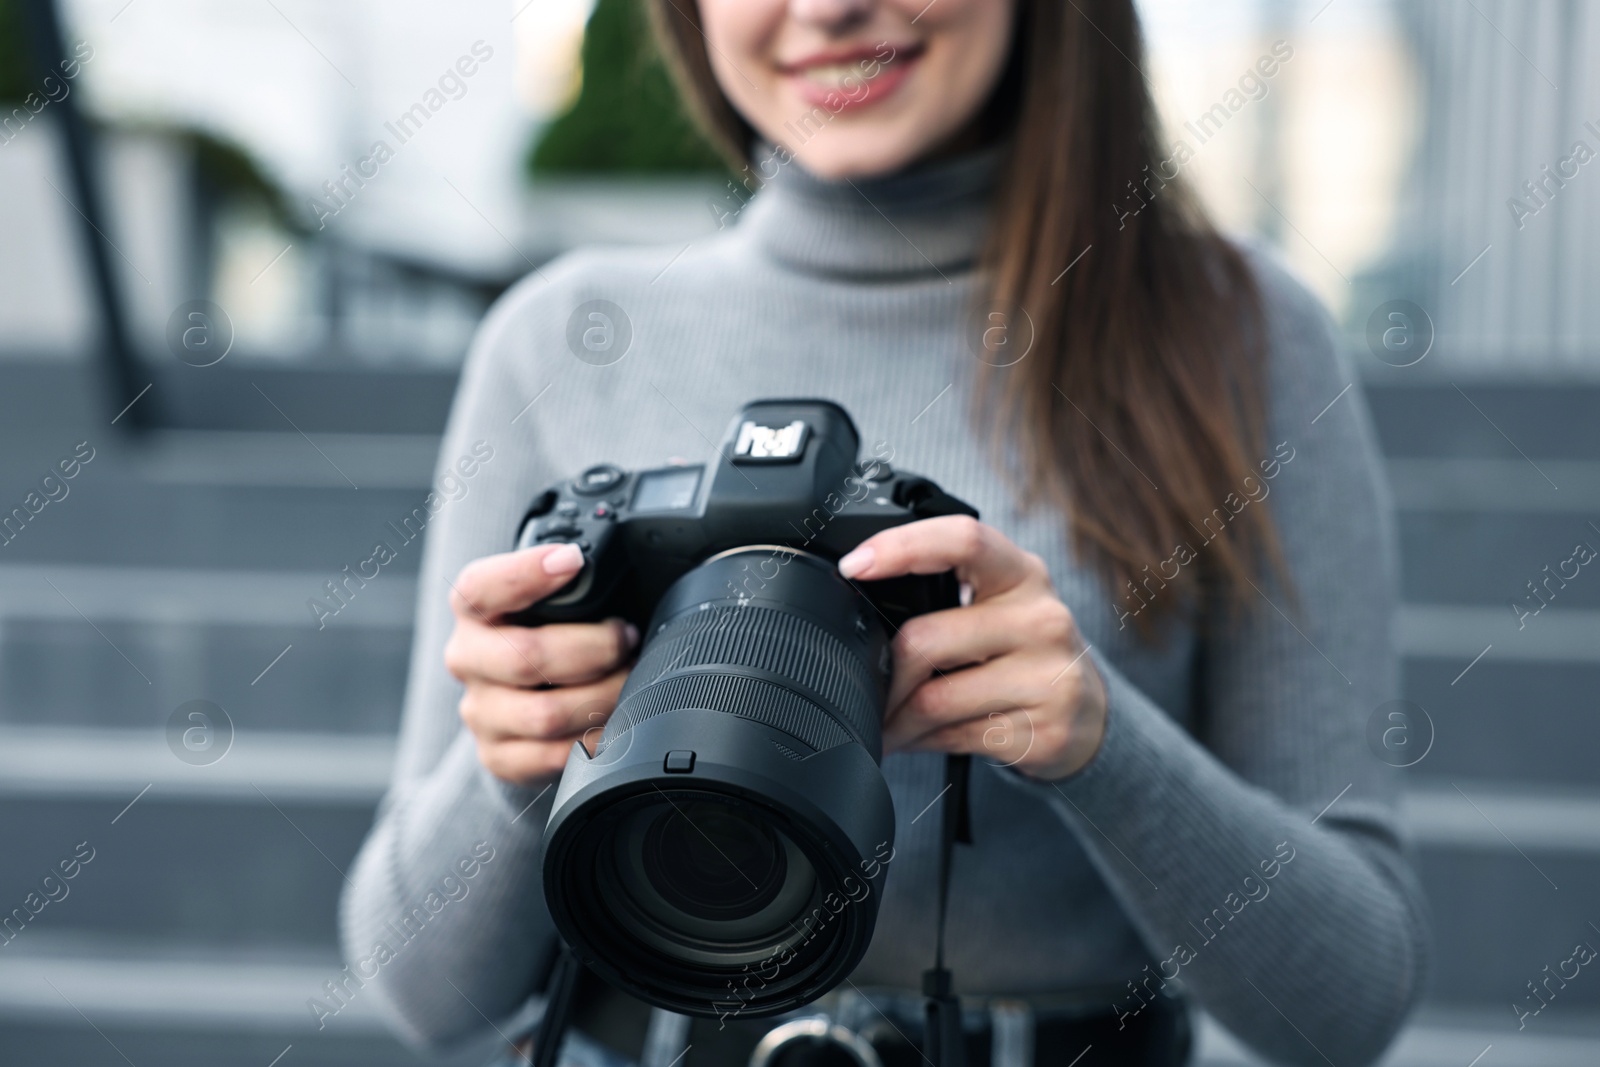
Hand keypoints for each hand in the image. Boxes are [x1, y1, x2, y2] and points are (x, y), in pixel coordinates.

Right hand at [445, 543, 637, 784]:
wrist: (521, 697)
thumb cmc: (545, 633)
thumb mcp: (549, 598)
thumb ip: (568, 583)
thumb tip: (610, 565)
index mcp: (474, 610)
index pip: (482, 587)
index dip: (526, 572)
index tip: (574, 560)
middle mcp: (468, 659)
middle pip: (525, 657)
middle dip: (595, 648)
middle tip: (628, 638)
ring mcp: (481, 712)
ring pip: (545, 715)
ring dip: (603, 697)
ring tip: (630, 680)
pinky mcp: (498, 756)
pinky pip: (553, 756)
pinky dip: (595, 739)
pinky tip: (614, 720)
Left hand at [837, 516, 1106, 779]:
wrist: (1090, 716)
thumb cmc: (1025, 650)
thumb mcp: (1001, 604)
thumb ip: (948, 590)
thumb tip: (860, 595)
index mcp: (1022, 574)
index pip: (963, 540)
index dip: (902, 547)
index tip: (854, 565)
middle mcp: (1042, 620)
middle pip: (927, 639)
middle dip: (883, 672)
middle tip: (862, 684)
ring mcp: (1049, 679)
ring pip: (934, 700)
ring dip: (894, 718)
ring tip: (884, 721)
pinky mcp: (1044, 732)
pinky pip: (954, 738)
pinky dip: (920, 741)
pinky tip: (917, 736)